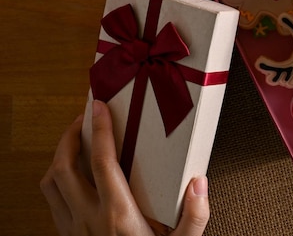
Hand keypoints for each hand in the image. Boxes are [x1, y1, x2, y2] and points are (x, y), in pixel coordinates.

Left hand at [40, 100, 209, 235]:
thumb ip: (195, 217)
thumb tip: (200, 184)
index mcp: (119, 214)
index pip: (102, 161)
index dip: (99, 130)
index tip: (99, 108)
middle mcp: (89, 218)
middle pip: (64, 166)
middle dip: (68, 136)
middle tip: (82, 119)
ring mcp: (73, 228)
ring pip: (51, 183)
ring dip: (58, 157)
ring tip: (73, 142)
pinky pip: (51, 202)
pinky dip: (57, 180)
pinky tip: (73, 176)